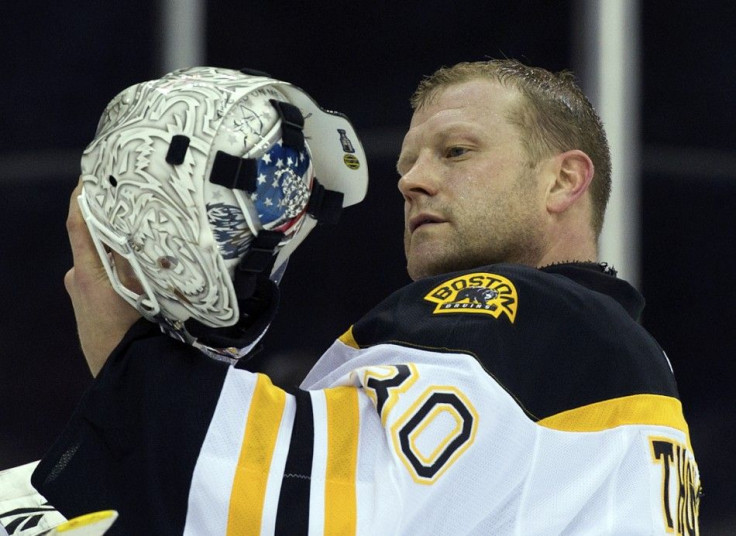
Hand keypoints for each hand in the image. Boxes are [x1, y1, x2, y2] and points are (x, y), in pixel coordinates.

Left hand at [64, 179, 141, 375]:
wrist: (120, 379)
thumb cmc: (131, 341)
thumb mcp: (140, 296)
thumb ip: (135, 261)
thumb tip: (137, 229)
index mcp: (87, 275)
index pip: (78, 224)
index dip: (82, 197)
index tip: (91, 174)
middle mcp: (78, 280)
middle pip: (95, 239)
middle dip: (112, 221)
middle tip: (135, 202)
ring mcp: (82, 293)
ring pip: (104, 258)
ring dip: (120, 247)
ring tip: (147, 240)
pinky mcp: (90, 304)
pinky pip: (105, 274)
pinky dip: (119, 267)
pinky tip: (143, 274)